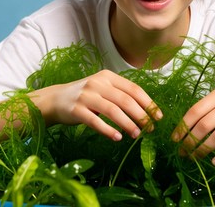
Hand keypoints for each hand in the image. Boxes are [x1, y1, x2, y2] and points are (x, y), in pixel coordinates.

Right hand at [33, 70, 161, 140]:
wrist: (56, 99)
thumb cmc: (85, 95)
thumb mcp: (103, 88)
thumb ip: (120, 94)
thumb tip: (146, 109)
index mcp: (108, 77)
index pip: (133, 88)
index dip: (148, 102)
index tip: (158, 116)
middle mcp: (98, 83)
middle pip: (125, 100)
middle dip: (141, 115)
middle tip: (150, 128)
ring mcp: (86, 96)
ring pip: (112, 110)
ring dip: (127, 124)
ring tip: (136, 134)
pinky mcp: (76, 110)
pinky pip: (95, 121)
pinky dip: (108, 130)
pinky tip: (117, 138)